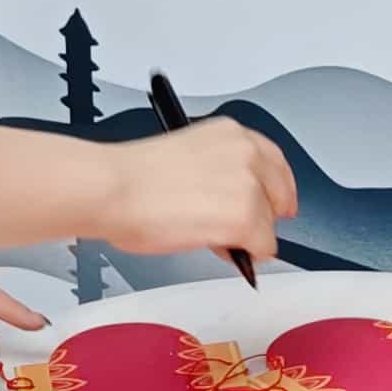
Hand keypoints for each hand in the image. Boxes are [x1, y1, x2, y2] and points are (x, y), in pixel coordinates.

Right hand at [98, 120, 295, 264]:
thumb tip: (230, 199)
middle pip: (278, 194)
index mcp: (231, 133)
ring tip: (211, 237)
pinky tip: (220, 249)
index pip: (275, 162)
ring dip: (248, 237)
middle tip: (237, 231)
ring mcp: (249, 185)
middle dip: (261, 216)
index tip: (274, 204)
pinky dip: (248, 257)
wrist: (113, 189)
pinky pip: (264, 247)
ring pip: (269, 224)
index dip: (275, 189)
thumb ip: (219, 172)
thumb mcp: (188, 156)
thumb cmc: (132, 178)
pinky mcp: (246, 217)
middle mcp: (246, 153)